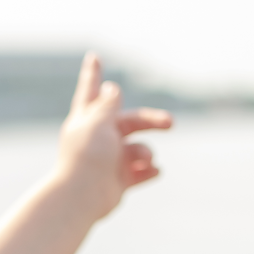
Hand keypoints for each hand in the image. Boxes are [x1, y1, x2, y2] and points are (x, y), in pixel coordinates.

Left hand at [53, 52, 171, 219]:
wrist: (82, 198)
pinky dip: (150, 171)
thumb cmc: (87, 157)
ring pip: (139, 149)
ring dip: (146, 153)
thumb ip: (107, 105)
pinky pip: (142, 172)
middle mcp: (99, 138)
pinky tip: (153, 171)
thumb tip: (111, 87)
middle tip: (171, 122)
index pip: (92, 90)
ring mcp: (109, 160)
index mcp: (88, 120)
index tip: (93, 56)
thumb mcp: (98, 123)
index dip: (94, 73)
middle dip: (152, 121)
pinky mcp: (118, 181)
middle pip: (131, 122)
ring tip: (143, 161)